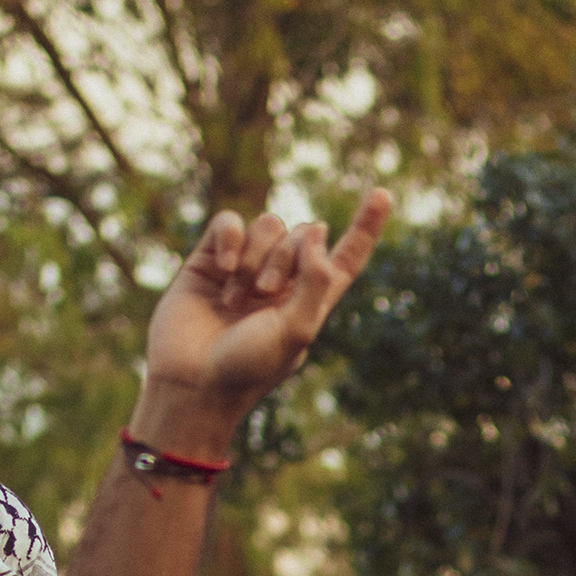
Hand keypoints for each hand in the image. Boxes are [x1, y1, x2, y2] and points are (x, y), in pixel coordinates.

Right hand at [134, 191, 392, 455]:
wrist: (193, 381)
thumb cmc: (248, 367)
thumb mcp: (296, 331)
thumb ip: (315, 279)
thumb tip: (318, 230)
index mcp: (311, 300)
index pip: (346, 257)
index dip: (365, 227)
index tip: (383, 194)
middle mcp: (282, 280)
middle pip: (302, 234)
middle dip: (286, 257)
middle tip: (264, 294)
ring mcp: (247, 266)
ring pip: (267, 225)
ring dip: (256, 257)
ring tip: (235, 298)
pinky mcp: (211, 258)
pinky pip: (230, 223)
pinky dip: (230, 239)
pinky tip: (223, 270)